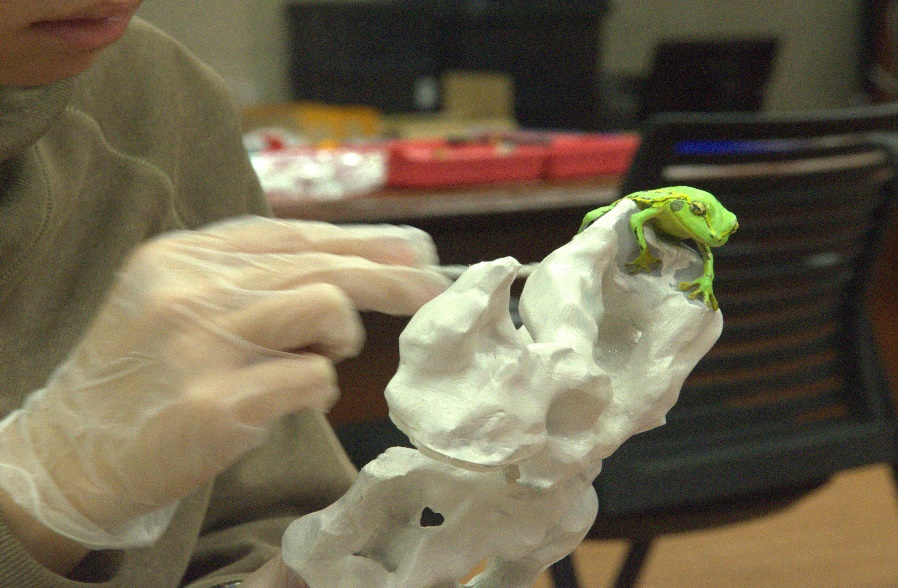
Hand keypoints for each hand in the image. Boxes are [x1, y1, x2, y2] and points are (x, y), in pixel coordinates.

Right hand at [0, 217, 449, 548]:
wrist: (70, 453)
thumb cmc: (142, 378)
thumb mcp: (176, 302)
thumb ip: (249, 277)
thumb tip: (355, 263)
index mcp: (181, 257)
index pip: (292, 233)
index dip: (362, 239)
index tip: (415, 252)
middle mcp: (189, 290)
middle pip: (321, 264)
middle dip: (390, 277)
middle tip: (434, 290)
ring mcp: (200, 346)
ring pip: (324, 304)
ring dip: (340, 335)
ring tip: (322, 355)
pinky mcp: (215, 405)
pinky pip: (310, 379)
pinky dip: (317, 388)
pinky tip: (289, 397)